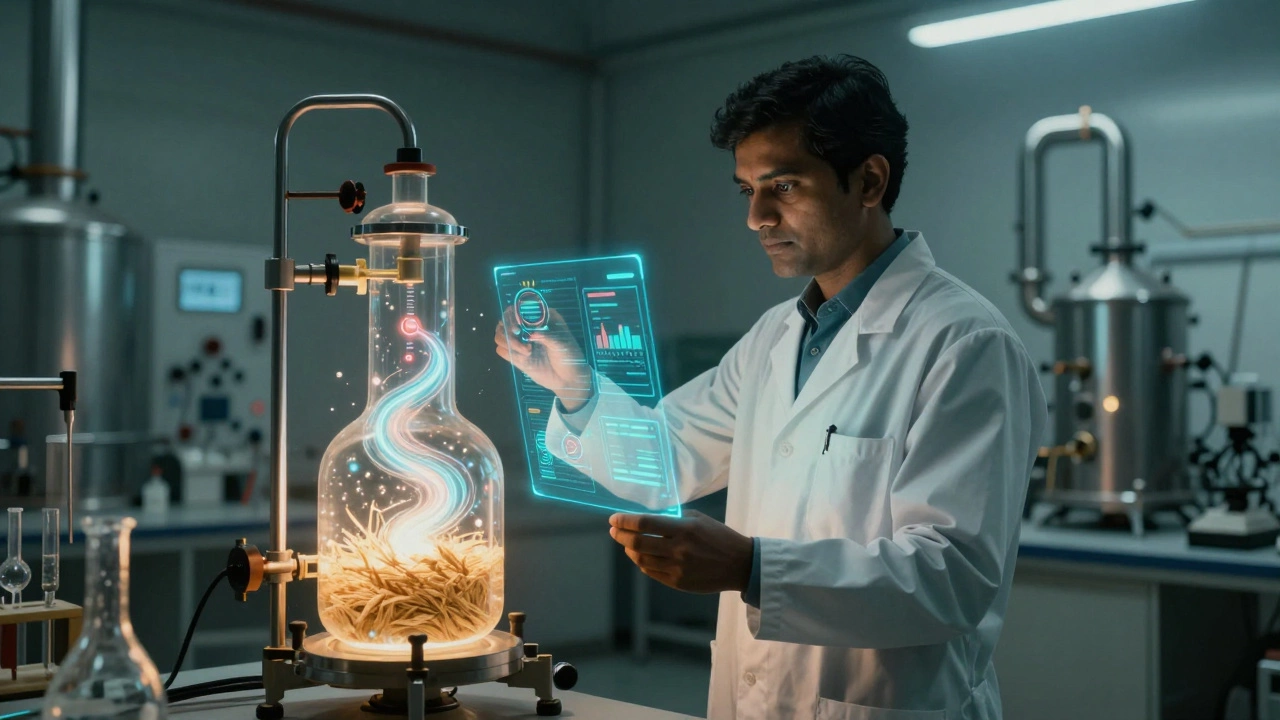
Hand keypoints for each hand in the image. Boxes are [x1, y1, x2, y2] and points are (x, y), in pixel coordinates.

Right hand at [494, 306, 592, 410]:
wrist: (569, 379)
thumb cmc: (570, 356)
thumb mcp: (562, 343)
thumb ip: (547, 336)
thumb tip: (530, 334)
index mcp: (541, 317)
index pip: (519, 308)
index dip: (514, 314)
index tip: (519, 326)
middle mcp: (528, 327)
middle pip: (505, 320)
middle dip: (508, 327)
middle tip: (517, 335)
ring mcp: (521, 341)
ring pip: (500, 334)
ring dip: (508, 341)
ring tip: (527, 351)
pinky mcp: (517, 355)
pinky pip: (501, 350)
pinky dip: (508, 352)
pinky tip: (524, 357)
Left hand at [609, 511, 753, 593]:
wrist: (739, 565)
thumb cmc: (719, 537)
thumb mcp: (699, 519)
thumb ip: (675, 518)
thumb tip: (649, 518)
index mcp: (684, 529)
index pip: (645, 524)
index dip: (625, 521)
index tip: (614, 519)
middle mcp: (678, 549)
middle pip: (637, 542)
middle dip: (620, 535)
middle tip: (614, 530)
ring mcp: (677, 568)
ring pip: (641, 559)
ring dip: (629, 549)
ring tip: (626, 543)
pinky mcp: (677, 582)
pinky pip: (651, 572)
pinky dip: (642, 562)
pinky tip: (640, 556)